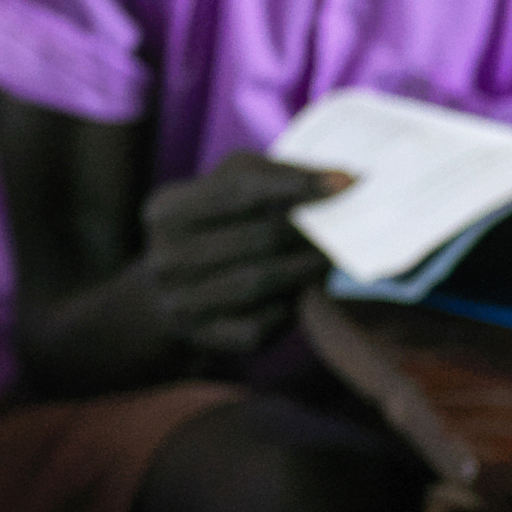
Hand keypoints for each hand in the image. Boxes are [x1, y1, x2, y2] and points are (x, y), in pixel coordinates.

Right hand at [129, 151, 344, 369]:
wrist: (169, 294)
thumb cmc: (215, 227)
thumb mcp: (226, 188)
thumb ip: (273, 175)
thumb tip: (340, 181)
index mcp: (165, 211)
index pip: (239, 189)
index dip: (296, 184)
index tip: (348, 181)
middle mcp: (164, 258)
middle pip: (257, 237)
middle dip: (309, 231)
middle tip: (347, 226)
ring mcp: (178, 302)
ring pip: (261, 280)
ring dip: (306, 267)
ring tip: (330, 256)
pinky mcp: (203, 337)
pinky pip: (259, 322)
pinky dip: (286, 308)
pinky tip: (293, 294)